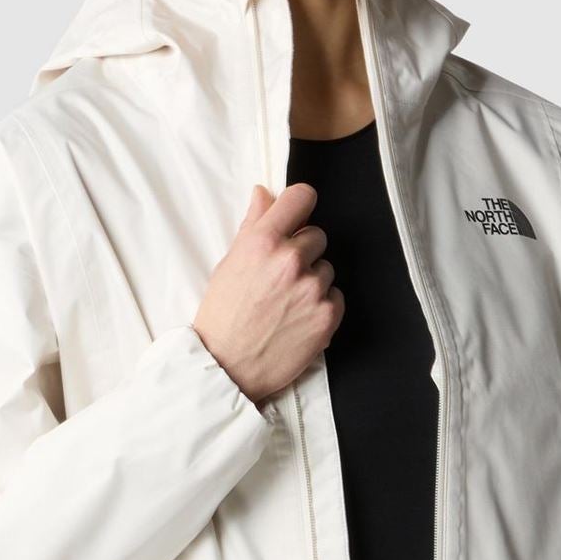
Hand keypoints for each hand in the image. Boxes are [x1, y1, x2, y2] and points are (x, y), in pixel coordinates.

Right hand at [193, 182, 342, 403]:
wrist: (228, 366)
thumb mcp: (230, 263)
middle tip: (281, 277)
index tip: (297, 217)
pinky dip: (322, 305)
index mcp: (262, 241)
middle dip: (303, 252)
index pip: (302, 197)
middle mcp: (290, 260)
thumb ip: (253, 226)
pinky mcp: (327, 314)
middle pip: (317, 236)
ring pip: (326, 268)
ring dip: (312, 281)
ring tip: (286, 303)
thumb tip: (264, 193)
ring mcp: (312, 288)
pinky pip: (337, 295)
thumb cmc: (224, 315)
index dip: (301, 205)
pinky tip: (298, 318)